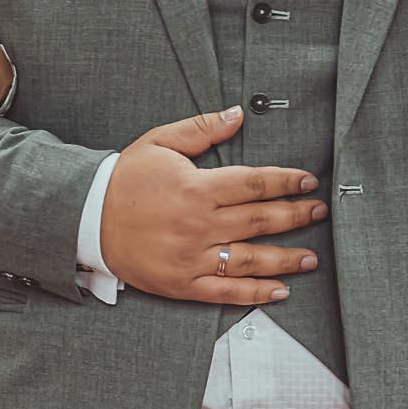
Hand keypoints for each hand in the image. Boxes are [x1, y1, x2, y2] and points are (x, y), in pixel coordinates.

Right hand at [99, 107, 324, 304]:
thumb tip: (237, 114)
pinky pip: (227, 292)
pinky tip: (279, 290)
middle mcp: (199, 224)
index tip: (307, 181)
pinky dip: (256, 293)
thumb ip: (201, 129)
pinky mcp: (183, 284)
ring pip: (250, 260)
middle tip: (319, 212)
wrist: (88, 216)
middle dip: (296, 215)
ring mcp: (192, 257)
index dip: (286, 182)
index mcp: (196, 187)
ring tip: (311, 256)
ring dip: (286, 258)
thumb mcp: (159, 142)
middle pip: (260, 220)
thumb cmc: (125, 178)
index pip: (254, 184)